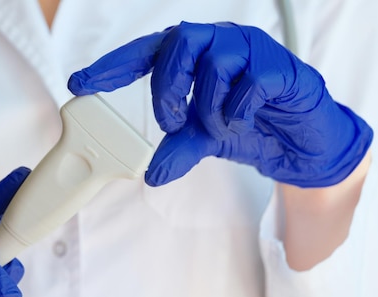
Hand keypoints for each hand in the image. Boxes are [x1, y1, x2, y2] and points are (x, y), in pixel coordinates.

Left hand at [68, 22, 371, 186]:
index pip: (145, 52)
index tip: (79, 83)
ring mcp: (250, 49)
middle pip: (180, 41)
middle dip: (168, 86)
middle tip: (170, 120)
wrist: (298, 142)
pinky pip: (252, 81)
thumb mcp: (202, 141)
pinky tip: (242, 123)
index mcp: (193, 55)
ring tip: (216, 125)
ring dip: (208, 104)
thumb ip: (176, 149)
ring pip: (216, 61)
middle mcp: (219, 42)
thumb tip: (150, 174)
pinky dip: (239, 111)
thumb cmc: (247, 126)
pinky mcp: (279, 66)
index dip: (111, 65)